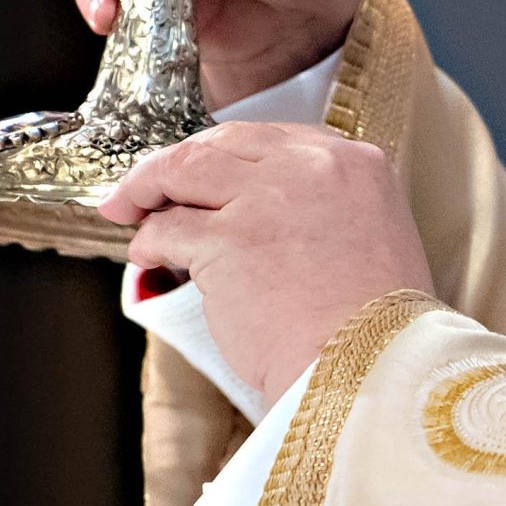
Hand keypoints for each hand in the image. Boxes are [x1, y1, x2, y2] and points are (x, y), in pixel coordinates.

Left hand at [100, 122, 433, 403]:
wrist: (372, 368)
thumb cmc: (377, 326)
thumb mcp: (376, 239)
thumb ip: (329, 210)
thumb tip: (266, 214)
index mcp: (359, 164)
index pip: (276, 137)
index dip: (230, 153)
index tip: (207, 170)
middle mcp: (314, 169)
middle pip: (223, 142)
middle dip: (176, 160)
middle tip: (147, 183)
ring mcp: (268, 199)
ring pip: (185, 169)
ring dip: (146, 187)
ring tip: (129, 207)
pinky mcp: (228, 240)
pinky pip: (169, 228)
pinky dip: (149, 240)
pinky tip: (146, 256)